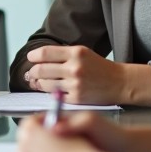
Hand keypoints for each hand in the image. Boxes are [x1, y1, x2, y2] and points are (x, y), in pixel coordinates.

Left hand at [24, 45, 150, 105]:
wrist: (120, 82)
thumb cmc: (99, 67)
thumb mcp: (82, 53)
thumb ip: (62, 54)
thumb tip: (37, 59)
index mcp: (76, 53)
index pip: (44, 53)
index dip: (33, 56)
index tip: (31, 58)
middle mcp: (75, 68)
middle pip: (41, 70)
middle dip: (33, 72)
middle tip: (32, 73)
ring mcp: (75, 84)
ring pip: (45, 84)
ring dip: (38, 83)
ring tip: (38, 82)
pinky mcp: (76, 98)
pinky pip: (55, 96)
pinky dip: (51, 93)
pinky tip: (52, 90)